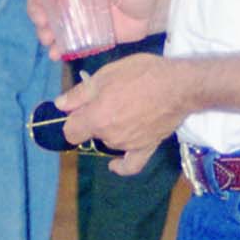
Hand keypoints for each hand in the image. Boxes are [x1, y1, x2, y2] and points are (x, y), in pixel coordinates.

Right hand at [24, 0, 166, 58]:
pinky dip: (57, 49)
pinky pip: (65, 42)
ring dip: (43, 32)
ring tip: (48, 39)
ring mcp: (76, 17)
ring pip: (50, 23)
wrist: (153, 13)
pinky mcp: (84, 35)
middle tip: (42, 21)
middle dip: (36, 11)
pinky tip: (56, 54)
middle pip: (43, 1)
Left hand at [56, 53, 187, 174]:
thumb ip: (80, 93)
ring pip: (109, 141)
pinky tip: (114, 164)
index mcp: (96, 118)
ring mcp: (127, 145)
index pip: (70, 130)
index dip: (72, 118)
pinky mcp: (146, 148)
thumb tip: (60, 105)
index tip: (81, 107)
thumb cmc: (141, 74)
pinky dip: (120, 166)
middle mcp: (109, 136)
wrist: (179, 86)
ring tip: (126, 108)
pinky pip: (131, 165)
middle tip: (109, 98)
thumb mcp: (106, 74)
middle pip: (91, 133)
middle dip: (94, 119)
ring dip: (110, 130)